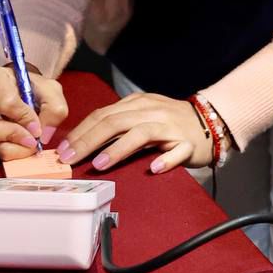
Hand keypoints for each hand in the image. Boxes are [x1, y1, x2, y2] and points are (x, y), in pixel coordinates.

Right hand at [0, 65, 67, 160]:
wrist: (17, 90)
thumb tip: (41, 134)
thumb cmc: (32, 87)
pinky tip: (20, 145)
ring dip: (11, 148)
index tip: (38, 128)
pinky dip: (7, 152)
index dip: (25, 119)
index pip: (5, 104)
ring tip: (28, 143)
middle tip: (32, 141)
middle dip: (11, 138)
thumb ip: (53, 108)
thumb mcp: (50, 90)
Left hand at [57, 93, 225, 173]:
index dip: (81, 131)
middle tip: (70, 158)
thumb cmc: (169, 123)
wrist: (210, 122)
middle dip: (89, 140)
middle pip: (116, 122)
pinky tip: (153, 169)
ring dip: (119, 149)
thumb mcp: (142, 115)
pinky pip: (177, 151)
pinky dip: (165, 159)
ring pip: (142, 134)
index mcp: (138, 104)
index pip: (103, 114)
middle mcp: (152, 112)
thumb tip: (80, 142)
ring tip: (99, 164)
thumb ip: (117, 124)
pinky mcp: (188, 144)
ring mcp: (171, 127)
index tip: (62, 149)